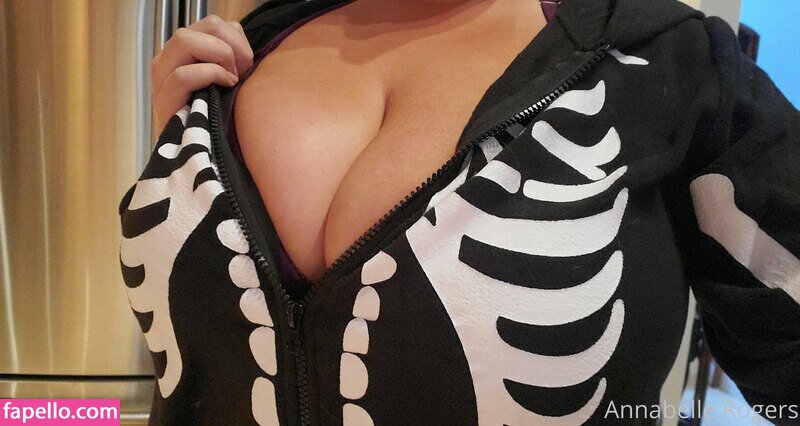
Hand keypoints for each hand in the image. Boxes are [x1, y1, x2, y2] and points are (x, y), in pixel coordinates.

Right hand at [151, 15, 252, 134]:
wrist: (195, 160)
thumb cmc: (215, 122)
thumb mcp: (227, 85)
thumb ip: (232, 63)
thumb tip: (246, 53)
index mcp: (186, 51)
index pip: (214, 24)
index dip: (237, 39)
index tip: (247, 65)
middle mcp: (170, 58)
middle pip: (206, 25)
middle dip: (233, 46)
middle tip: (242, 73)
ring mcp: (162, 77)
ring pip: (186, 40)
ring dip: (220, 57)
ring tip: (232, 80)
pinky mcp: (163, 101)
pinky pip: (183, 75)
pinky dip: (210, 75)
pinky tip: (226, 87)